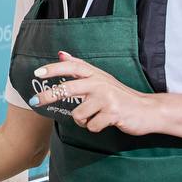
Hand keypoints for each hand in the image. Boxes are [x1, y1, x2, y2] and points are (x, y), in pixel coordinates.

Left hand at [29, 51, 161, 135]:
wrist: (147, 110)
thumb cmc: (121, 96)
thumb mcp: (102, 78)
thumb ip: (81, 67)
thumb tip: (61, 53)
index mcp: (96, 74)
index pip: (72, 66)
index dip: (54, 68)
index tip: (37, 73)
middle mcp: (100, 83)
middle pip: (67, 88)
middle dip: (48, 95)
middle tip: (35, 101)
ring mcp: (107, 98)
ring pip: (78, 114)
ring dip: (83, 121)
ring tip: (94, 117)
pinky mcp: (113, 113)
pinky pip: (92, 126)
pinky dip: (95, 128)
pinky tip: (105, 122)